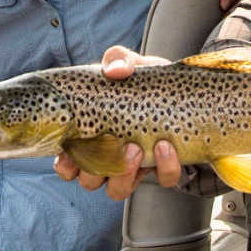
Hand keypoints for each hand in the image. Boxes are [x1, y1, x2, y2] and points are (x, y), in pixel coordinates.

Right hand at [53, 46, 180, 200]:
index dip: (65, 165)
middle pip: (88, 181)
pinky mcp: (163, 168)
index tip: (70, 153)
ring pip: (118, 190)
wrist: (185, 89)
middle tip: (112, 145)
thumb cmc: (145, 80)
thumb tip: (115, 70)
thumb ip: (118, 60)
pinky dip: (164, 167)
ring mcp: (136, 166)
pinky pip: (162, 179)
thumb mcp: (131, 65)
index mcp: (91, 136)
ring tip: (136, 148)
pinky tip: (167, 146)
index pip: (66, 163)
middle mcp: (109, 157)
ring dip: (124, 175)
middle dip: (94, 170)